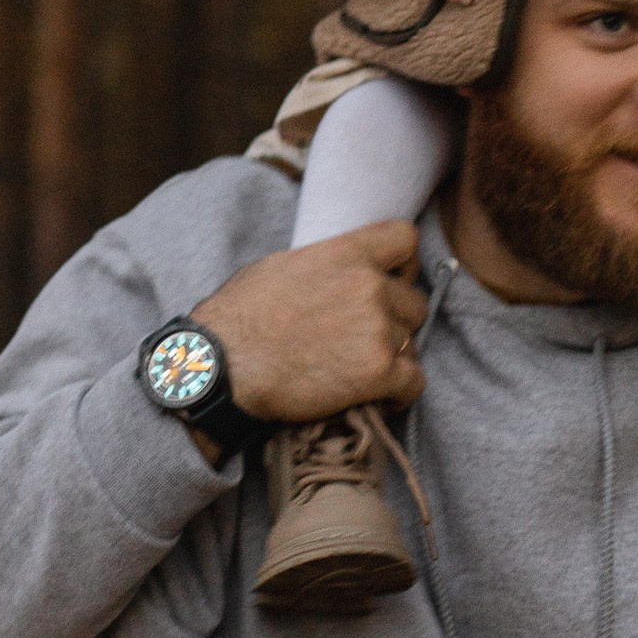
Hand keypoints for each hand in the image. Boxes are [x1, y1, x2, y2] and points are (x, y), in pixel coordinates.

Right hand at [195, 224, 428, 426]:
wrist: (223, 368)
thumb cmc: (238, 318)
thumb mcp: (280, 266)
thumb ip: (325, 263)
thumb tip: (339, 270)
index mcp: (346, 253)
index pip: (406, 240)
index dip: (403, 265)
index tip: (390, 282)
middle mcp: (369, 285)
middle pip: (413, 301)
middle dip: (395, 319)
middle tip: (365, 337)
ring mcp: (378, 329)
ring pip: (412, 342)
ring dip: (393, 355)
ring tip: (361, 369)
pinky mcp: (379, 372)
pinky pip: (414, 382)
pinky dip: (400, 391)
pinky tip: (379, 396)